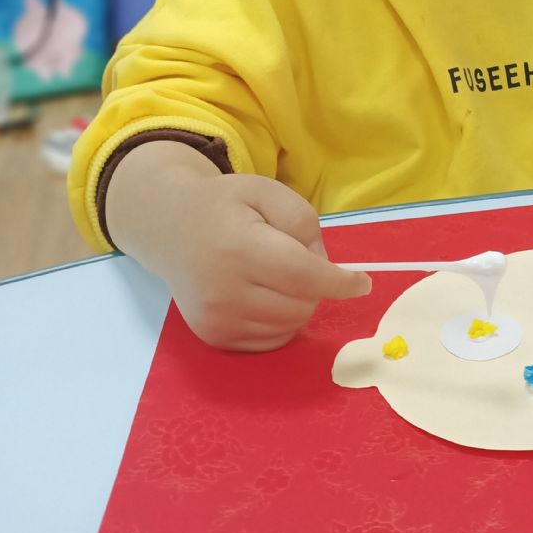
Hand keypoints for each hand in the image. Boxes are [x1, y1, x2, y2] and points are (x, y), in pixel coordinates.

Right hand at [106, 144, 370, 350]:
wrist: (170, 228)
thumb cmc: (226, 206)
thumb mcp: (267, 191)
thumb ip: (303, 222)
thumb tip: (324, 267)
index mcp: (238, 248)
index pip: (303, 276)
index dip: (340, 282)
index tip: (363, 283)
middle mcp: (223, 290)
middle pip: (301, 305)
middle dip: (316, 285)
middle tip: (296, 258)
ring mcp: (216, 320)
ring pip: (289, 326)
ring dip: (299, 304)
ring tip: (277, 274)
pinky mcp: (214, 337)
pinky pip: (270, 341)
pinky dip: (282, 321)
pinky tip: (265, 295)